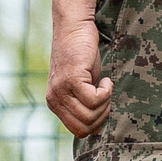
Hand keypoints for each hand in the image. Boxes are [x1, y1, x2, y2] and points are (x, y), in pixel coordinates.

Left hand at [47, 19, 114, 136]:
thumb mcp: (81, 86)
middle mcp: (54, 100)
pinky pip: (94, 99)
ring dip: (106, 103)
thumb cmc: (82, 57)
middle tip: (107, 95)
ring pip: (90, 115)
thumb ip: (83, 105)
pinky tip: (106, 80)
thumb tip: (96, 129)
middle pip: (85, 127)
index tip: (103, 105)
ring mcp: (61, 90)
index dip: (97, 123)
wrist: (74, 29)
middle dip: (103, 115)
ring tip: (105, 86)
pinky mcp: (71, 79)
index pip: (78, 131)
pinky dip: (106, 92)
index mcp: (55, 105)